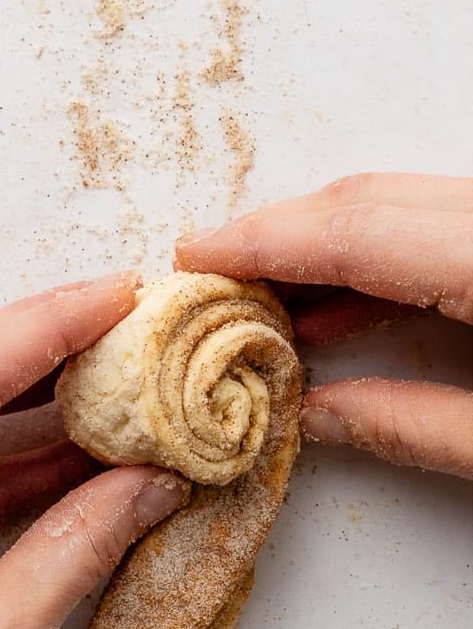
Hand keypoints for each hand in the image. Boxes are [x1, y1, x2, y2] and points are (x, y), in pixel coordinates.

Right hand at [174, 172, 472, 477]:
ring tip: (258, 300)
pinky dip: (376, 263)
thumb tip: (319, 417)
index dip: (264, 241)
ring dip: (320, 249)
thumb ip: (416, 426)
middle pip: (369, 202)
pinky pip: (433, 229)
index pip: (356, 234)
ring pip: (398, 207)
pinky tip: (334, 312)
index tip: (195, 256)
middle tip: (209, 272)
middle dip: (277, 233)